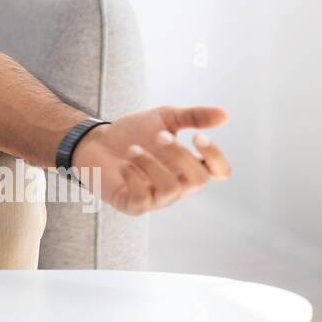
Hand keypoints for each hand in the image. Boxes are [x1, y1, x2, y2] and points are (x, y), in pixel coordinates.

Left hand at [69, 106, 230, 214]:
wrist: (95, 141)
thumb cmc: (133, 133)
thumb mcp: (164, 118)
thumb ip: (193, 117)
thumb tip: (225, 115)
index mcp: (190, 167)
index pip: (220, 172)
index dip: (216, 157)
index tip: (197, 136)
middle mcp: (179, 187)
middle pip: (198, 181)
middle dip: (179, 155)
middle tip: (159, 135)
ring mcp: (157, 199)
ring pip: (170, 189)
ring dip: (151, 164)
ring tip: (132, 149)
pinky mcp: (134, 206)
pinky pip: (143, 198)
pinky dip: (133, 177)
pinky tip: (123, 164)